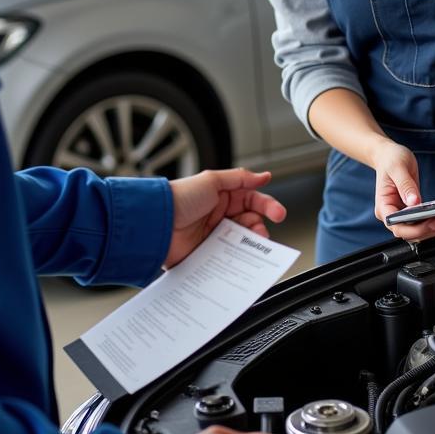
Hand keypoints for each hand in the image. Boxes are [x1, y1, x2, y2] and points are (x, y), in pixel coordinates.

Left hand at [165, 168, 284, 267]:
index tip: (278, 213)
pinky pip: (228, 257)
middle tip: (263, 232)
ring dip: (252, 242)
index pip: (252, 200)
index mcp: (222, 197)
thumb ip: (241, 178)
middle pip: (250, 222)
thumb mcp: (212, 181)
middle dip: (260, 226)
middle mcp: (219, 216)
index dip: (267, 206)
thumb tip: (264, 175)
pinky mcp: (207, 254)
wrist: (157, 223)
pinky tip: (242, 256)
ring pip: (242, 241)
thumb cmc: (180, 198)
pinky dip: (238, 257)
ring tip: (254, 244)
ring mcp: (214, 236)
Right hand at [372, 141, 434, 241]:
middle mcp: (390, 213)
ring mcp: (400, 213)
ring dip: (431, 230)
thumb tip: (414, 202)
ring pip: (416, 231)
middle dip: (426, 231)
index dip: (415, 228)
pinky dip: (432, 223)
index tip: (432, 222)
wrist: (388, 155)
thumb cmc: (390, 159)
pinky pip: (420, 223)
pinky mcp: (409, 211)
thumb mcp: (398, 168)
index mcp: (383, 206)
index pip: (397, 226)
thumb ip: (406, 186)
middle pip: (408, 233)